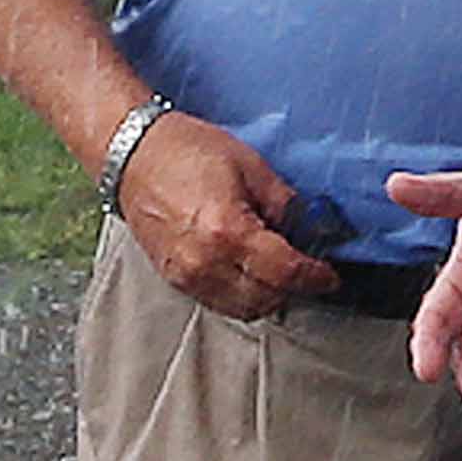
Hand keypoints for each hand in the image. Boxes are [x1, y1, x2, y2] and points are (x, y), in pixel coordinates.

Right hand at [116, 112, 337, 319]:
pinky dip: (242, 297)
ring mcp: (187, 275)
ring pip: (243, 309)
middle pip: (267, 298)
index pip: (285, 272)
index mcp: (228, 231)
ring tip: (278, 274)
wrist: (133, 155)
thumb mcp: (250, 165)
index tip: (329, 276)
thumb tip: (306, 230)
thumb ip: (284, 204)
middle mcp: (206, 262)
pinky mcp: (175, 278)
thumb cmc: (186, 151)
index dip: (315, 277)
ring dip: (268, 297)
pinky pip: (219, 304)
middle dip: (294, 288)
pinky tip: (249, 276)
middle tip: (307, 270)